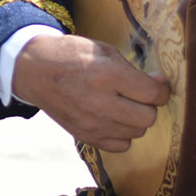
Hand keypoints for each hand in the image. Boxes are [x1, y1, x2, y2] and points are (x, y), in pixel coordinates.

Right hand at [12, 33, 170, 152]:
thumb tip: (160, 84)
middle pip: (148, 117)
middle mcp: (101, 103)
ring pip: (137, 132)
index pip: (152, 93)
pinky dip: (122, 134)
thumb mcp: (103, 50)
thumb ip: (132, 69)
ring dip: (135, 119)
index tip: (156, 84)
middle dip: (148, 105)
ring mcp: (93, 124)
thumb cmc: (71, 55)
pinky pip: (121, 146)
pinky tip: (113, 118)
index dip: (161, 89)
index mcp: (107, 75)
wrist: (35, 71)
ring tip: (122, 105)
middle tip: (138, 95)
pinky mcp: (86, 136)